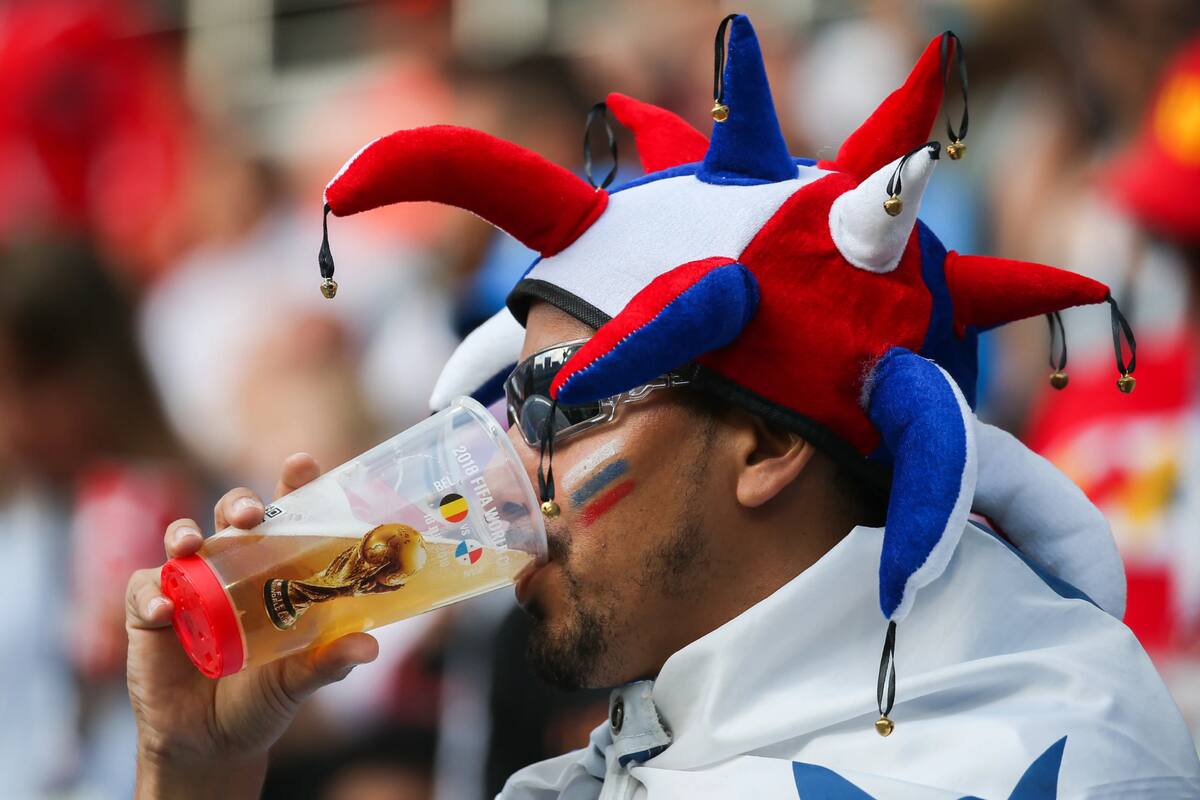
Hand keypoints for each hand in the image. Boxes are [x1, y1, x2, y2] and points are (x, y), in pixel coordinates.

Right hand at [126, 453, 378, 797]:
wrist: (212, 744)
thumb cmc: (263, 698)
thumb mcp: (299, 680)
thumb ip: (329, 662)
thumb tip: (369, 647)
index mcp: (275, 572)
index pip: (285, 517)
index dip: (292, 486)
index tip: (301, 463)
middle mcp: (233, 568)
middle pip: (233, 516)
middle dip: (239, 505)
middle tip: (250, 516)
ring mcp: (189, 585)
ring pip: (182, 538)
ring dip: (186, 534)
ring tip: (193, 545)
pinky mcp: (149, 612)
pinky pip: (144, 587)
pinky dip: (152, 594)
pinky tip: (164, 611)